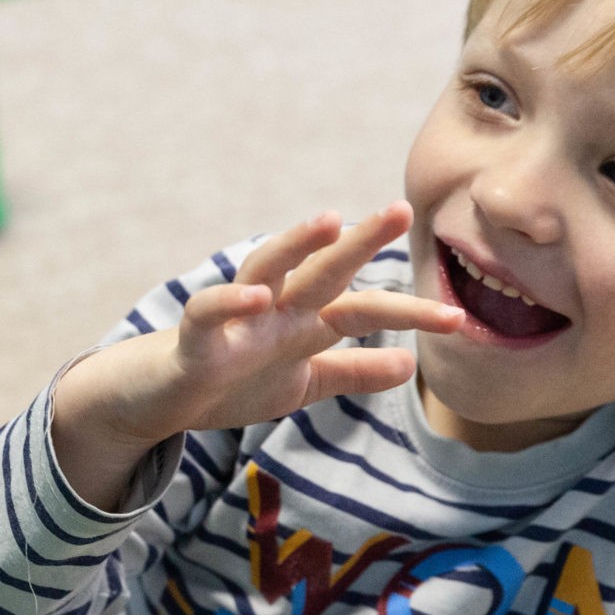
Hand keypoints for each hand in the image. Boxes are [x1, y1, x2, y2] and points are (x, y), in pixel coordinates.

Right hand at [53, 204, 461, 508]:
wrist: (157, 402)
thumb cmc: (229, 382)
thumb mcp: (300, 382)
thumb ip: (352, 373)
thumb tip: (409, 366)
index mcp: (302, 321)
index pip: (363, 309)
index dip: (408, 314)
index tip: (457, 321)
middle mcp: (273, 309)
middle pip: (322, 270)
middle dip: (359, 242)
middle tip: (399, 211)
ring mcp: (234, 320)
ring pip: (266, 268)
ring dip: (294, 244)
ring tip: (327, 222)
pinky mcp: (194, 340)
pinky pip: (210, 311)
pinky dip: (230, 300)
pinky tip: (256, 296)